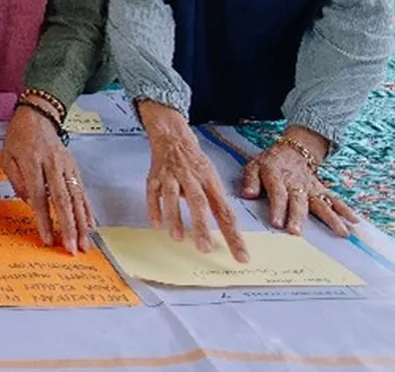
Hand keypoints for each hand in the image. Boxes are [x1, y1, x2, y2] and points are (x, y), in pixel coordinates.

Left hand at [2, 103, 93, 253]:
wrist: (38, 116)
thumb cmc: (19, 138)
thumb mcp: (7, 157)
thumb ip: (17, 181)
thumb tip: (30, 204)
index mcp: (32, 162)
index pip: (38, 196)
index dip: (44, 219)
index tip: (47, 238)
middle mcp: (53, 165)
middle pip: (62, 200)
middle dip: (68, 227)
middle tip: (71, 248)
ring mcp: (67, 167)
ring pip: (77, 199)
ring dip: (82, 224)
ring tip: (84, 244)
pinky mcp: (75, 168)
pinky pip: (83, 192)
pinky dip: (88, 211)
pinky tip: (91, 226)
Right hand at [140, 102, 247, 260]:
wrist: (173, 137)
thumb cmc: (195, 163)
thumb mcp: (211, 179)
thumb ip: (216, 203)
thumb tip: (228, 231)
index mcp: (210, 182)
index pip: (225, 212)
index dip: (234, 236)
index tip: (241, 256)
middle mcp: (192, 178)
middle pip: (198, 203)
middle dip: (202, 226)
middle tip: (205, 248)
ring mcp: (172, 177)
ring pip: (172, 197)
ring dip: (175, 218)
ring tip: (178, 237)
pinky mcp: (154, 177)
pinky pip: (153, 193)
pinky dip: (154, 208)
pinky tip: (156, 223)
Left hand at [242, 135, 357, 236]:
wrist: (292, 150)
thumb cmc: (270, 163)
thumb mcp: (254, 166)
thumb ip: (250, 180)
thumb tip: (247, 194)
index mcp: (277, 178)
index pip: (277, 194)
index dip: (277, 208)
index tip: (277, 223)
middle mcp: (296, 184)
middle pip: (298, 202)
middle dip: (297, 217)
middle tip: (296, 232)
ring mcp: (311, 188)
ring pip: (321, 203)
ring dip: (331, 218)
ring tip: (341, 233)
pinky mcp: (321, 190)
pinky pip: (334, 199)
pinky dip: (345, 210)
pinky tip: (354, 221)